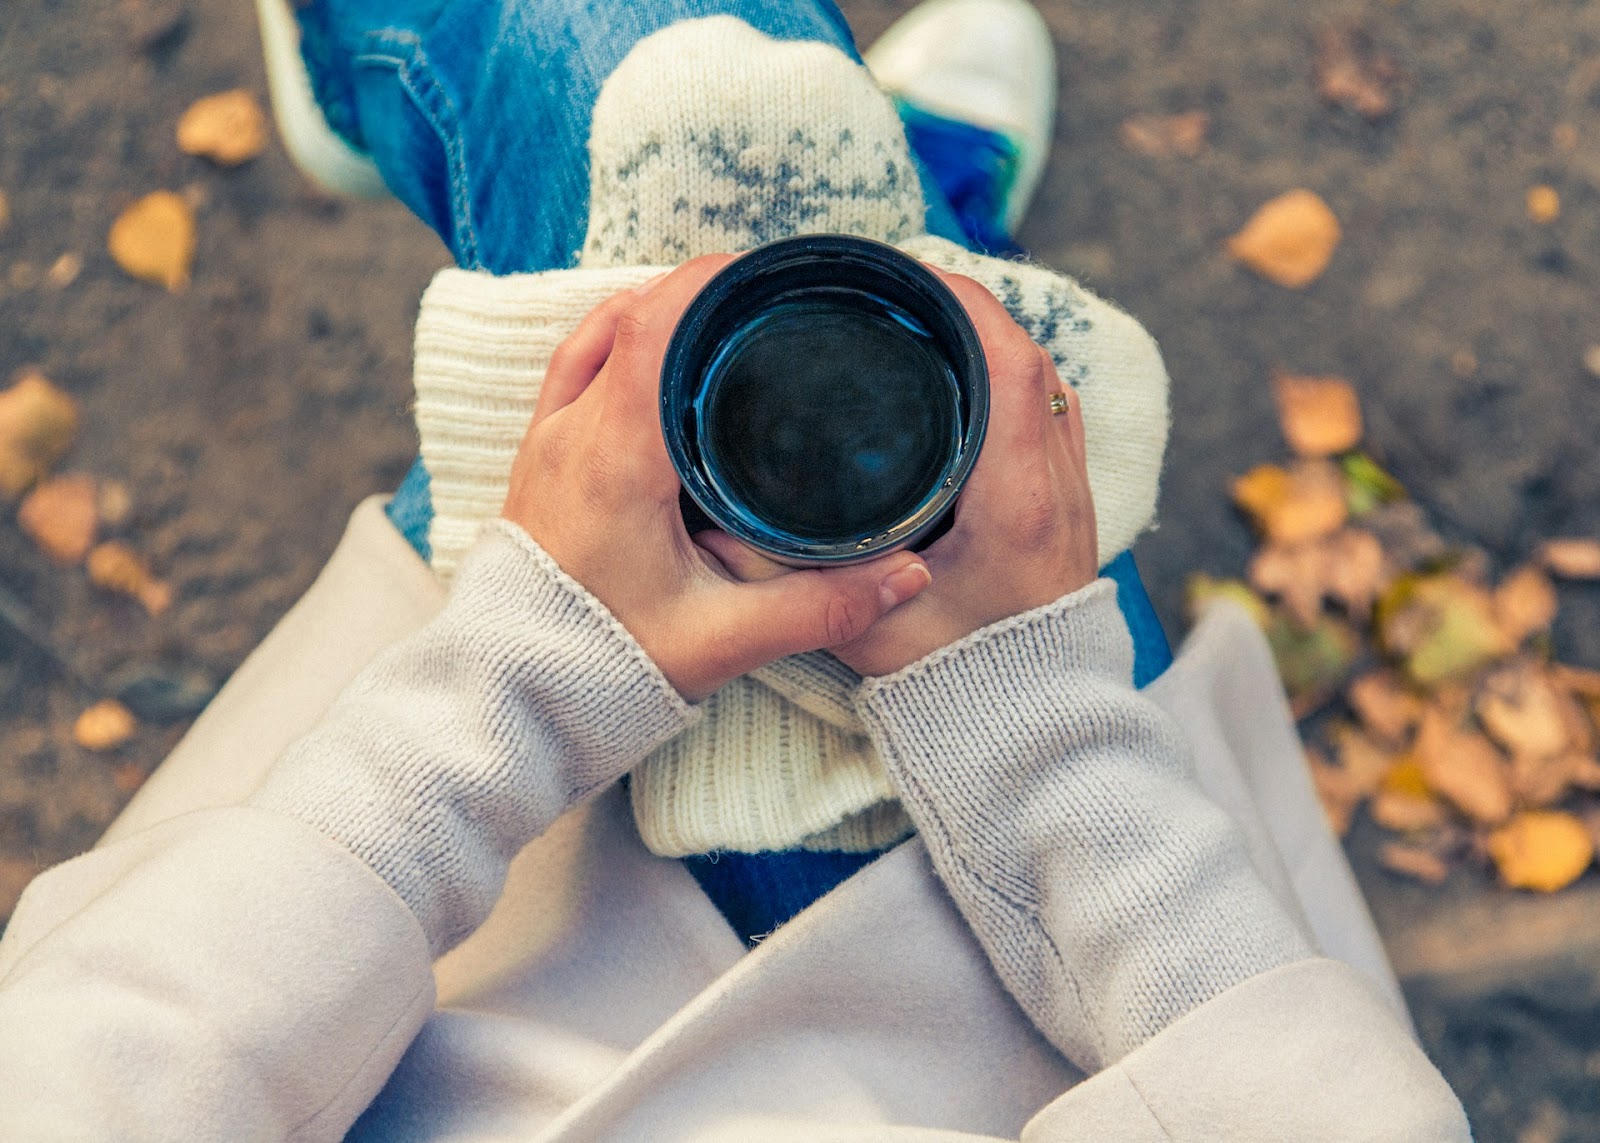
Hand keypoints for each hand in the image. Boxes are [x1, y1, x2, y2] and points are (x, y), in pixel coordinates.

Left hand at [501, 258, 933, 700]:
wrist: (513, 698)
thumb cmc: (604, 667)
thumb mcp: (723, 640)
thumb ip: (821, 606)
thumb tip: (910, 574)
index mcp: (615, 457)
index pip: (653, 327)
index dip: (707, 282)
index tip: (766, 269)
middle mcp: (572, 434)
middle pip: (629, 316)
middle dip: (697, 291)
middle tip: (765, 293)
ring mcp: (546, 443)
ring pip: (596, 335)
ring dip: (654, 312)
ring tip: (721, 316)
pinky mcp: (538, 462)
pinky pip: (574, 369)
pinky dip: (618, 343)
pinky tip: (660, 358)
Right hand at [699, 270, 1097, 676]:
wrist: (1034, 726)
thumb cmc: (958, 682)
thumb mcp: (861, 631)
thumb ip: (790, 582)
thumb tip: (716, 530)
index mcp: (1014, 500)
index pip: (1008, 364)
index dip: (961, 302)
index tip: (905, 275)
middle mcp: (1055, 484)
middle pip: (1029, 355)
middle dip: (966, 308)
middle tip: (897, 291)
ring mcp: (1071, 494)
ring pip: (1046, 381)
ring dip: (991, 342)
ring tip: (923, 323)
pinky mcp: (1070, 507)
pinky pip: (1051, 414)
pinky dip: (1011, 381)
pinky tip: (961, 384)